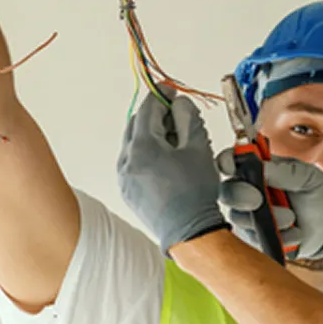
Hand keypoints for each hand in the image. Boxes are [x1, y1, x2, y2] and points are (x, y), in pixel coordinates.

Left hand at [116, 93, 227, 249]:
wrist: (188, 232)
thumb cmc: (194, 194)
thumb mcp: (198, 148)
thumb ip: (188, 119)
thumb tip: (180, 104)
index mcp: (142, 146)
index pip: (147, 109)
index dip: (161, 96)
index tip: (171, 91)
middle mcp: (127, 160)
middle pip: (136, 125)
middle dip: (156, 116)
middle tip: (177, 116)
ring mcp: (124, 177)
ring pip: (133, 144)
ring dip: (151, 136)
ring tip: (176, 143)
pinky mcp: (127, 190)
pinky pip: (133, 163)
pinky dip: (146, 154)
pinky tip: (167, 161)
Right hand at [219, 157, 322, 262]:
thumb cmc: (316, 193)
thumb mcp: (307, 176)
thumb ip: (285, 172)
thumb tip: (263, 168)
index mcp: (256, 170)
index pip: (231, 162)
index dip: (226, 162)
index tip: (231, 166)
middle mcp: (247, 192)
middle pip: (227, 193)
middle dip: (239, 195)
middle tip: (258, 199)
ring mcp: (250, 217)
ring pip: (241, 219)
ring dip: (268, 219)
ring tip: (292, 217)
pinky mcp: (257, 239)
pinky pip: (258, 240)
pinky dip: (280, 237)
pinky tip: (296, 232)